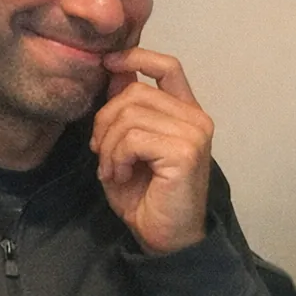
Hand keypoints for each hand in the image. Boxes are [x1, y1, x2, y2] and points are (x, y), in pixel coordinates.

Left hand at [91, 47, 213, 254]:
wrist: (165, 239)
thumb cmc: (146, 197)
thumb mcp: (127, 147)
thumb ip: (125, 112)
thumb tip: (114, 72)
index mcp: (185, 113)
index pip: (167, 66)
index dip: (135, 57)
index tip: (107, 65)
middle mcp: (196, 118)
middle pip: (135, 91)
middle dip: (105, 120)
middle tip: (100, 153)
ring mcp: (194, 133)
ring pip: (130, 114)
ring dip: (108, 145)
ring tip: (111, 169)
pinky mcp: (185, 152)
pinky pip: (133, 138)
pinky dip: (116, 157)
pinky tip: (120, 175)